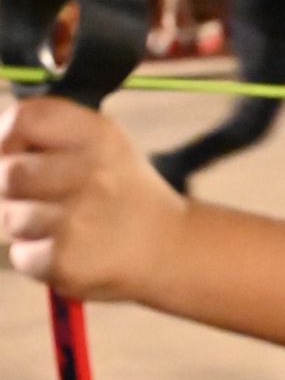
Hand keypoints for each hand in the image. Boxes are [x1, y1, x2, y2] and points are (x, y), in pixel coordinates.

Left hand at [0, 97, 185, 301]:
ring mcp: (78, 219)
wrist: (173, 248)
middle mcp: (91, 172)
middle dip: (13, 190)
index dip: (5, 137)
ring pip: (10, 217)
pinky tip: (68, 254)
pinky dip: (37, 259)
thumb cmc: (125, 195)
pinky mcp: (67, 260)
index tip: (11, 154)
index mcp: (98, 135)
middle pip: (8, 173)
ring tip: (65, 230)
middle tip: (42, 200)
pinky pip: (21, 255)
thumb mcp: (103, 146)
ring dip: (27, 227)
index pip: (23, 119)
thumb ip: (49, 136)